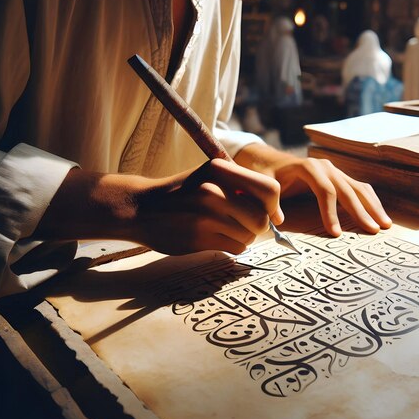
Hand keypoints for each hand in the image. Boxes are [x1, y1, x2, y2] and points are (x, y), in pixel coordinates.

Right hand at [133, 160, 282, 253]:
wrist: (140, 207)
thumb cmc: (184, 192)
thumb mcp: (211, 176)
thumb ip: (243, 188)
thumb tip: (278, 215)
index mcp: (220, 169)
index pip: (269, 189)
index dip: (275, 206)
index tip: (273, 215)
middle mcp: (214, 191)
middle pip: (262, 219)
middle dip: (259, 226)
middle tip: (246, 224)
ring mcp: (205, 216)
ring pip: (249, 236)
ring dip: (244, 237)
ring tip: (224, 228)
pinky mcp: (198, 238)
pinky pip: (235, 248)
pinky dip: (232, 246)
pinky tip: (215, 237)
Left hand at [235, 145, 391, 235]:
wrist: (270, 161)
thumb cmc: (267, 175)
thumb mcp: (264, 186)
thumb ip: (269, 202)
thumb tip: (277, 220)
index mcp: (308, 168)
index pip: (325, 191)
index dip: (331, 212)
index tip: (336, 233)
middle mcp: (326, 167)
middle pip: (347, 189)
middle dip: (360, 211)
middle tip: (372, 231)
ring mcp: (335, 171)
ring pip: (359, 188)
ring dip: (373, 206)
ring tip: (385, 225)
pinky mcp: (340, 177)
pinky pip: (359, 188)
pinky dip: (370, 202)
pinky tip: (379, 216)